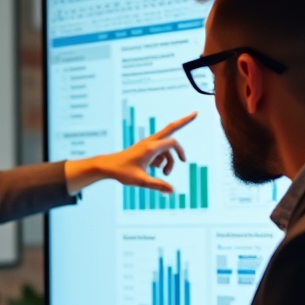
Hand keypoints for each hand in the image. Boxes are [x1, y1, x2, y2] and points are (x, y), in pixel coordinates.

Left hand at [64, 113, 196, 194]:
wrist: (108, 166)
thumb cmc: (122, 172)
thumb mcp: (140, 181)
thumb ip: (157, 185)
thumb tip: (172, 191)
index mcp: (150, 148)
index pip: (172, 143)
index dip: (180, 151)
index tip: (184, 161)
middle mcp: (150, 142)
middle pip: (170, 128)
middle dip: (184, 121)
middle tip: (196, 113)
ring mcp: (148, 144)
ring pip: (166, 148)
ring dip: (169, 160)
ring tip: (164, 175)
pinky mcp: (146, 148)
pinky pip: (160, 152)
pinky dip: (161, 160)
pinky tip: (154, 169)